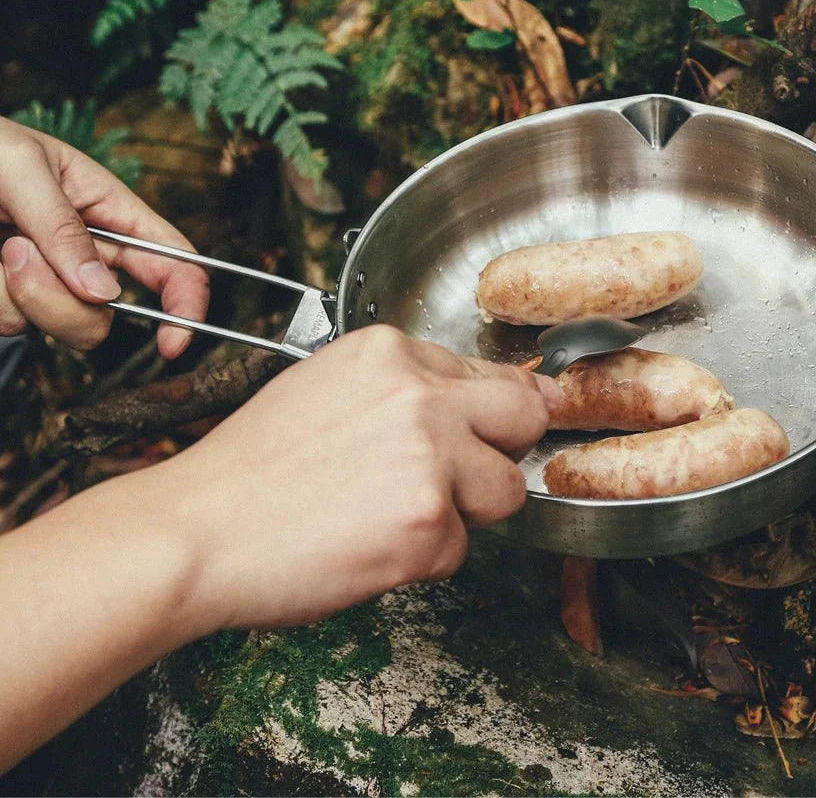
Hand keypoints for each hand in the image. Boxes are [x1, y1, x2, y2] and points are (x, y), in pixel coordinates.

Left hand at [0, 117, 208, 356]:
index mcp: (106, 208)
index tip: (173, 341)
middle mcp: (84, 253)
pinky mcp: (7, 302)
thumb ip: (64, 227)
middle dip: (64, 301)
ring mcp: (44, 282)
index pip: (173, 260)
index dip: (187, 302)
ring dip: (17, 295)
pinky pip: (11, 326)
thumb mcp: (19, 166)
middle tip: (12, 254)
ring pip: (59, 326)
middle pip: (109, 310)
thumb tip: (104, 293)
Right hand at [167, 325, 559, 629]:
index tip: (497, 430)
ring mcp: (429, 455)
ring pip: (505, 490)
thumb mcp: (327, 390)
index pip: (490, 374)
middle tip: (464, 478)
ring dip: (465, 513)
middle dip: (505, 451)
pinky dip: (424, 560)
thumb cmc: (249, 471)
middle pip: (525, 416)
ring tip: (394, 519)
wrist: (195, 531)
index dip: (494, 412)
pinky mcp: (430, 520)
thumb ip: (402, 390)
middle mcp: (419, 392)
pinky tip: (369, 547)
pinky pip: (462, 548)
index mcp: (391, 352)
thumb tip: (468, 404)